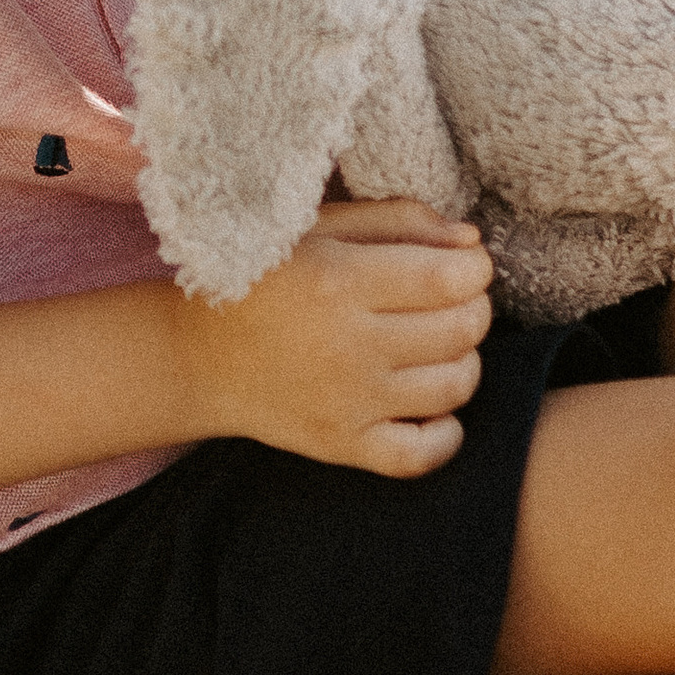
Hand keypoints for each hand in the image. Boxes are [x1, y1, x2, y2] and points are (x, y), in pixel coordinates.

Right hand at [180, 199, 492, 475]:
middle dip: (475, 308)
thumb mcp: (319, 228)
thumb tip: (470, 241)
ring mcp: (347, 402)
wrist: (198, 356)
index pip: (451, 278)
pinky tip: (431, 405)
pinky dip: (446, 432)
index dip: (476, 267)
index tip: (465, 264)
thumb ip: (398, 220)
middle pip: (461, 329)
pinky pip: (423, 455)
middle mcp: (347, 345)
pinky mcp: (340, 445)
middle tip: (454, 300)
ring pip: (455, 386)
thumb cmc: (265, 278)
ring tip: (440, 345)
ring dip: (465, 360)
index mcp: (339, 280)